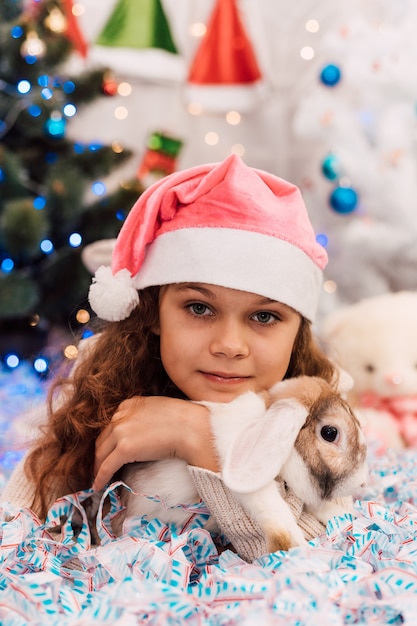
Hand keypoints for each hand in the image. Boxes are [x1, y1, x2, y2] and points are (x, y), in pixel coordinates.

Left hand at [92, 396, 218, 490]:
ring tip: (97, 477)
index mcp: (130, 404)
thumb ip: (144, 416)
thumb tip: (142, 433)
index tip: (109, 450)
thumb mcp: (158, 409)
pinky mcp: (124, 449)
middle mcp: (121, 416)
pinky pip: (106, 467)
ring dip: (98, 467)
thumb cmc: (184, 420)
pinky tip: (98, 485)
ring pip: (101, 454)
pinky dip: (100, 477)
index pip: (112, 425)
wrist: (191, 428)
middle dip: (100, 454)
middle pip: (103, 439)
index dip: (109, 440)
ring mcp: (121, 432)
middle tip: (99, 466)